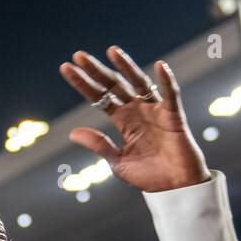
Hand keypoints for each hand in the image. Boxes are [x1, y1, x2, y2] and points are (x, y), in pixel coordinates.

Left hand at [60, 47, 207, 191]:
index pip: (99, 97)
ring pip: (139, 83)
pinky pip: (171, 95)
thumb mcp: (117, 162)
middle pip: (114, 85)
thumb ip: (99, 145)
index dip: (83, 84)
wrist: (174, 189)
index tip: (66, 68)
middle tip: (79, 55)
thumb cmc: (148, 176)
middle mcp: (137, 110)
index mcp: (122, 120)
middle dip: (97, 71)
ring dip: (126, 67)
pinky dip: (167, 80)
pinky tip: (160, 66)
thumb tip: (72, 132)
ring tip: (111, 51)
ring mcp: (155, 110)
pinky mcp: (173, 116)